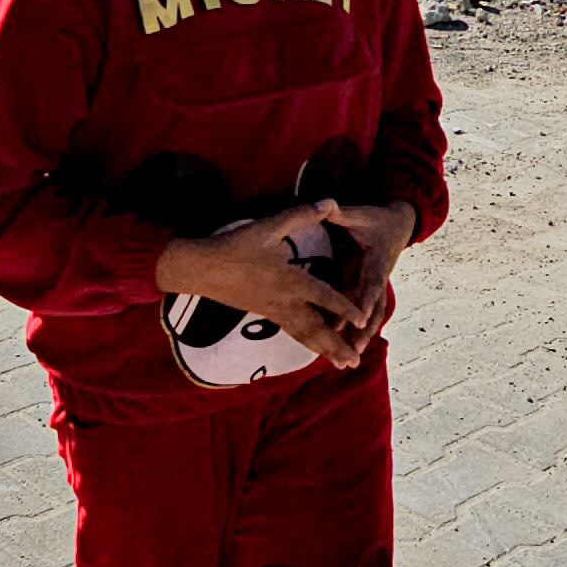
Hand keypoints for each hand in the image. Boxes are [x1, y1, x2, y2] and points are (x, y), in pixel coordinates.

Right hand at [156, 202, 364, 363]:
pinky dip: (308, 343)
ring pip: (304, 336)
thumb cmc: (235, 246)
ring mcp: (274, 311)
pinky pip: (292, 333)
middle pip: (316, 329)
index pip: (323, 297)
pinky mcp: (265, 315)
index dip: (345, 308)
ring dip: (325, 351)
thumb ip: (301, 215)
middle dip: (337, 346)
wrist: (202, 268)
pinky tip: (316, 351)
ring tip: (343, 365)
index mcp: (290, 280)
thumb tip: (329, 201)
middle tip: (356, 362)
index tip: (363, 320)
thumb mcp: (268, 226)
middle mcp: (285, 302)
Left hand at [323, 200, 419, 342]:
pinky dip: (360, 330)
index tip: (358, 319)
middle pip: (373, 309)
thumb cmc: (378, 218)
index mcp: (377, 262)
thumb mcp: (361, 213)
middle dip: (364, 331)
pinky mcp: (371, 289)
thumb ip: (342, 213)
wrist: (400, 222)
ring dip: (364, 336)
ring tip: (353, 357)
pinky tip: (350, 347)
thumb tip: (326, 204)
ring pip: (372, 316)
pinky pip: (366, 312)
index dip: (365, 303)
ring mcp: (376, 286)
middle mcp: (379, 278)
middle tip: (355, 352)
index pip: (371, 286)